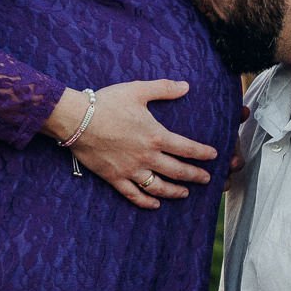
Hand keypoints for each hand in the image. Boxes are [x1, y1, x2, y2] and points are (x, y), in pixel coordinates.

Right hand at [55, 80, 219, 209]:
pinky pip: (133, 195)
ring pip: (159, 187)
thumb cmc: (106, 103)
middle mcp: (147, 157)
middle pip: (178, 171)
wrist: (76, 120)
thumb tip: (186, 86)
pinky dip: (146, 202)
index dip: (203, 153)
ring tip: (185, 194)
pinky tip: (155, 205)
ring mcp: (131, 170)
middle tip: (207, 179)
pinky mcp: (115, 178)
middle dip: (195, 176)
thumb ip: (164, 89)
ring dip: (175, 192)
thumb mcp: (137, 90)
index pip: (187, 148)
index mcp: (155, 136)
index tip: (213, 156)